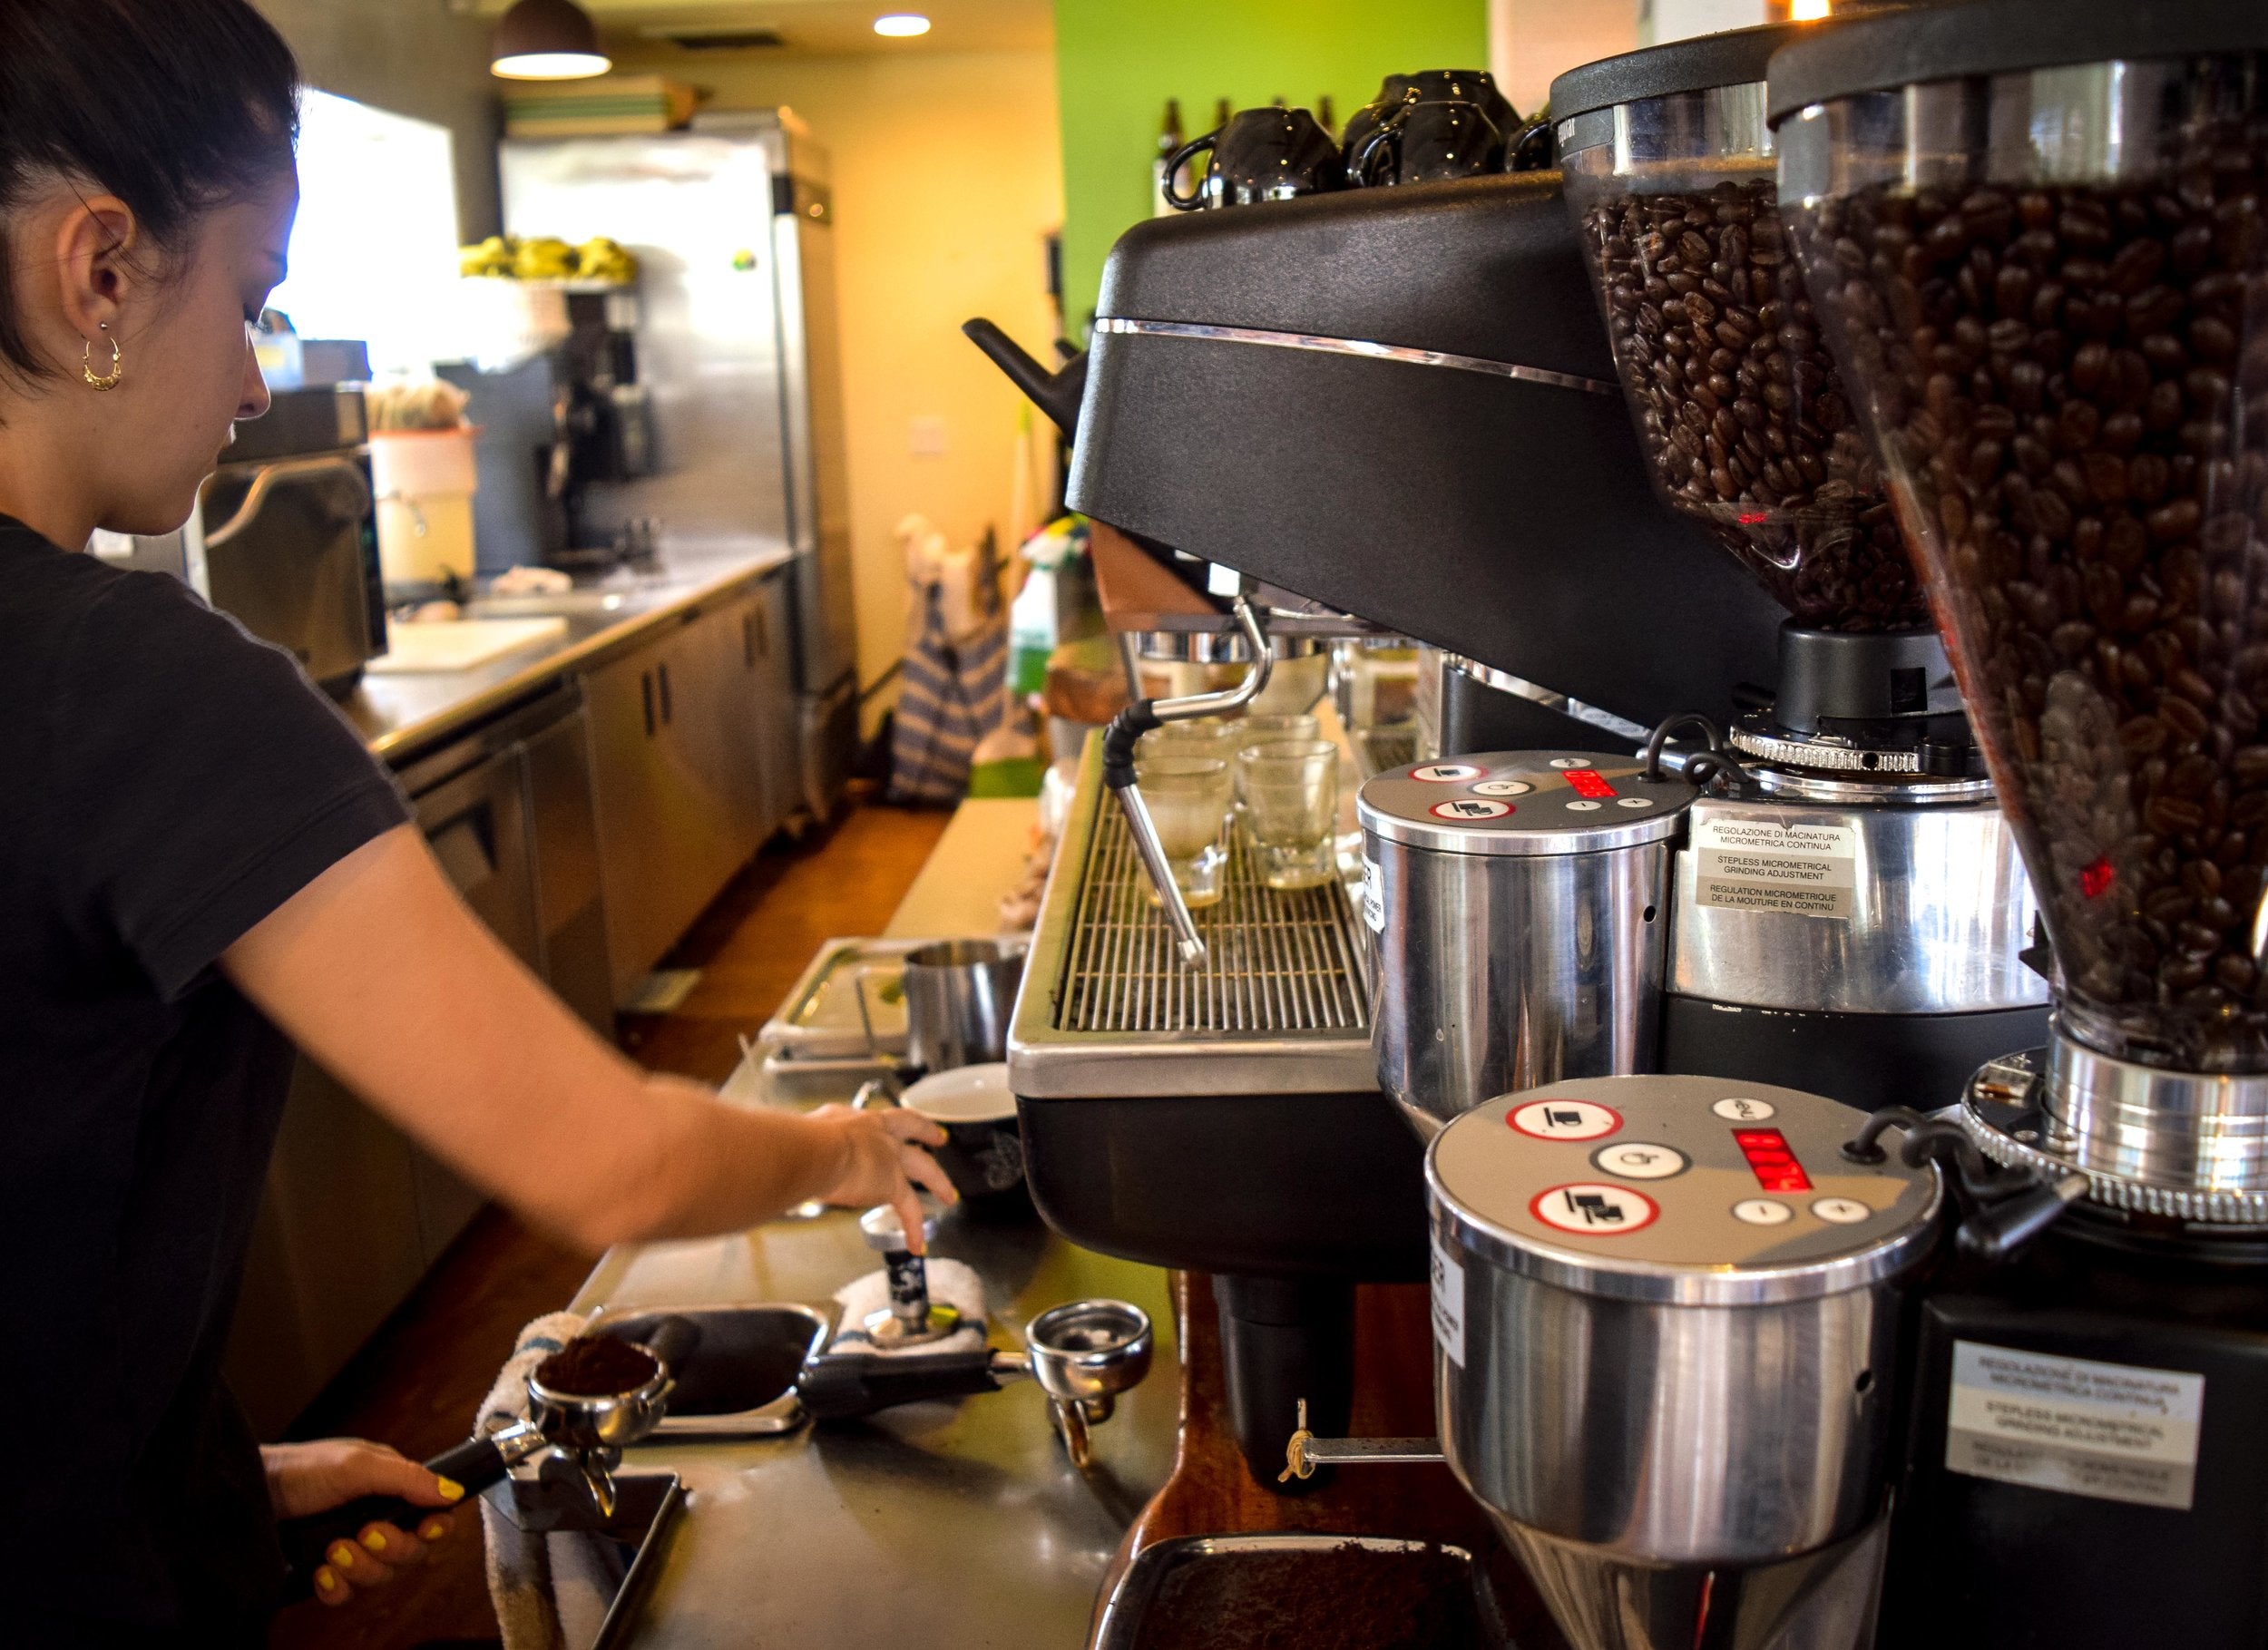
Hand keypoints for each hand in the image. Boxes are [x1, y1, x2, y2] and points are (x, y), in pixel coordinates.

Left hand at [263, 1439, 462, 1607]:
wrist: (250, 1493)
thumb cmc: (303, 1469)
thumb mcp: (358, 1464)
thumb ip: (407, 1478)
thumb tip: (452, 1492)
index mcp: (392, 1492)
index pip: (432, 1518)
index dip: (435, 1530)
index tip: (425, 1530)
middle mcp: (376, 1521)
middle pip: (410, 1553)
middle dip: (391, 1548)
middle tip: (364, 1533)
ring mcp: (350, 1549)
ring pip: (380, 1577)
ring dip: (359, 1567)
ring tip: (332, 1549)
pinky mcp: (324, 1573)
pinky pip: (346, 1595)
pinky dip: (335, 1587)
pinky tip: (320, 1571)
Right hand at [806, 1103, 955, 1249]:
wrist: (814, 1151)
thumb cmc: (796, 1145)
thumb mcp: (798, 1139)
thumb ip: (800, 1151)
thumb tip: (786, 1162)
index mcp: (845, 1119)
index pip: (863, 1120)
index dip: (871, 1125)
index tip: (878, 1126)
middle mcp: (873, 1131)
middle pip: (908, 1126)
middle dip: (925, 1130)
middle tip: (938, 1137)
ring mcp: (888, 1155)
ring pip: (924, 1166)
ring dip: (938, 1181)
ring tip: (947, 1194)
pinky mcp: (893, 1183)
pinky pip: (910, 1209)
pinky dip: (914, 1228)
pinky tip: (916, 1243)